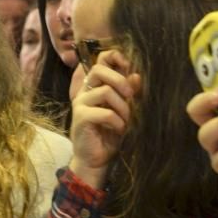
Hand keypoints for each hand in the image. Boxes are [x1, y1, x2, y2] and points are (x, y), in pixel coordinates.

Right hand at [68, 49, 140, 189]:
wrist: (96, 159)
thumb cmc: (110, 135)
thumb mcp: (125, 111)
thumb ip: (129, 93)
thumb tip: (136, 76)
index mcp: (95, 86)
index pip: (100, 60)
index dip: (115, 57)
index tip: (129, 66)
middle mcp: (85, 91)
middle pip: (99, 69)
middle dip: (119, 80)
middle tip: (130, 96)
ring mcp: (80, 103)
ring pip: (105, 91)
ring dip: (122, 106)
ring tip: (125, 120)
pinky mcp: (80, 117)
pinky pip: (105, 112)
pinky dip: (117, 121)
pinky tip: (119, 129)